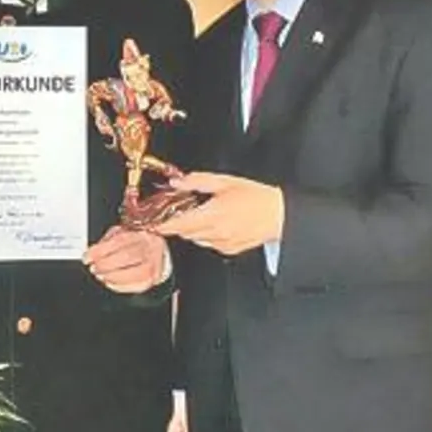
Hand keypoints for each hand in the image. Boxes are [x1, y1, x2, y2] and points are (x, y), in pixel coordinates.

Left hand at [82, 225, 168, 292]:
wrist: (157, 253)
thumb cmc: (137, 244)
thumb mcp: (122, 234)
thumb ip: (108, 240)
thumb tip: (92, 251)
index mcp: (141, 234)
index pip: (119, 241)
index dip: (100, 250)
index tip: (87, 257)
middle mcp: (150, 248)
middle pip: (127, 256)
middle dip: (105, 264)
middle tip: (93, 268)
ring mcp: (153, 265)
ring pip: (133, 273)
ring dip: (112, 276)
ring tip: (100, 275)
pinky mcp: (152, 280)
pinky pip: (135, 286)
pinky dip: (119, 285)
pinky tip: (109, 282)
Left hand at [154, 172, 283, 255]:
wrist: (280, 214)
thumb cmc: (257, 197)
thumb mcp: (225, 181)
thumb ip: (198, 181)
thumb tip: (178, 181)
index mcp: (212, 215)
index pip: (178, 225)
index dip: (162, 225)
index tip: (152, 223)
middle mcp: (215, 233)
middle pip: (185, 232)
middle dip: (179, 222)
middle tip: (181, 210)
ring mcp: (222, 244)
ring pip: (196, 239)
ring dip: (194, 228)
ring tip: (204, 213)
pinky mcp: (229, 250)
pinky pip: (209, 243)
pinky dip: (207, 234)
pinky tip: (218, 222)